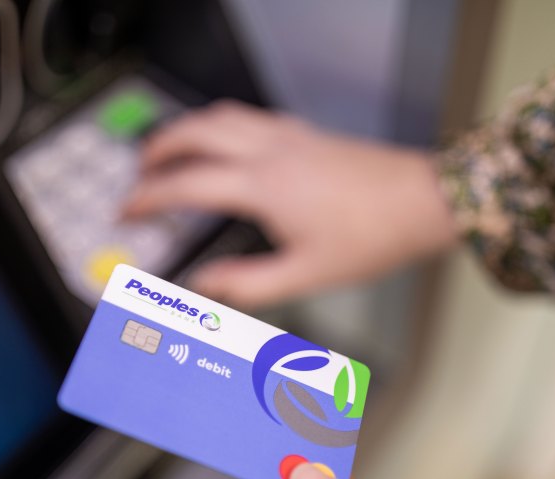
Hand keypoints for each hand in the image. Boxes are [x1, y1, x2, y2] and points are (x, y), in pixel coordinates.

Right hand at [123, 102, 458, 307]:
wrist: (427, 201)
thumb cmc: (374, 237)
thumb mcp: (307, 274)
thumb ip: (248, 284)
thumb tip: (204, 288)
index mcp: (264, 185)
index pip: (187, 184)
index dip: (149, 198)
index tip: (128, 210)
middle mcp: (271, 150)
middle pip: (196, 131)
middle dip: (158, 149)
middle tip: (139, 172)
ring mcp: (290, 136)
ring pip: (222, 114)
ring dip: (188, 129)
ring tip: (172, 151)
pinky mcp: (307, 133)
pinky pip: (249, 117)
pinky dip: (222, 125)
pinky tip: (226, 145)